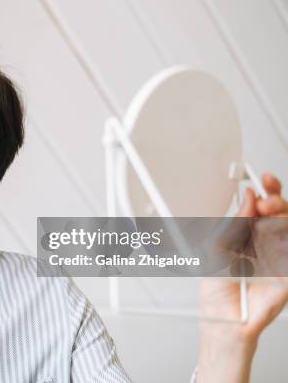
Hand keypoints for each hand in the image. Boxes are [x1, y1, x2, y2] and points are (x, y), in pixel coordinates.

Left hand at [198, 172, 287, 381]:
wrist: (224, 318)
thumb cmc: (216, 287)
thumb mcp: (215, 247)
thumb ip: (232, 222)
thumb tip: (247, 198)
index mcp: (245, 232)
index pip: (260, 206)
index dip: (265, 190)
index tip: (262, 178)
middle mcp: (264, 240)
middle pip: (280, 211)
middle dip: (276, 199)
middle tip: (266, 200)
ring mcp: (280, 253)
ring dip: (283, 214)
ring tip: (269, 213)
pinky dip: (286, 238)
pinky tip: (279, 237)